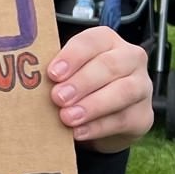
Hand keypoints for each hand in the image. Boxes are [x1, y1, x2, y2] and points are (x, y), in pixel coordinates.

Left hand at [47, 27, 153, 151]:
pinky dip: (98, 127)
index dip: (72, 56)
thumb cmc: (77, 88)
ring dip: (93, 105)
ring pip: (124, 91)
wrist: (100, 121)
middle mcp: (130, 58)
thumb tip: (30, 80)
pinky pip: (124, 119)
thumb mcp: (67, 75)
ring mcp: (142, 86)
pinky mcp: (143, 115)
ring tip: (68, 117)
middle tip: (58, 98)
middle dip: (82, 82)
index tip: (52, 74)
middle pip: (110, 65)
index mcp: (107, 41)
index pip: (92, 41)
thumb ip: (56, 73)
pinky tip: (78, 132)